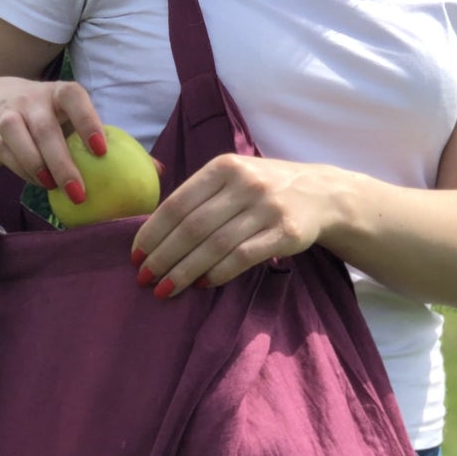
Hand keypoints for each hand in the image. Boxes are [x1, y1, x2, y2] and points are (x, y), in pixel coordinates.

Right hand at [0, 78, 106, 202]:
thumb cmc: (45, 114)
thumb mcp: (63, 112)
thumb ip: (82, 132)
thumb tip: (113, 168)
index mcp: (57, 92)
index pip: (73, 97)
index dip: (87, 121)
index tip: (101, 151)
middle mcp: (31, 100)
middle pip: (45, 129)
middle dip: (62, 163)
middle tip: (78, 192)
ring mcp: (8, 116)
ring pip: (18, 137)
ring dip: (37, 166)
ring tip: (52, 187)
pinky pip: (7, 156)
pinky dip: (24, 172)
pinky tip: (39, 182)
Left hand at [129, 154, 338, 297]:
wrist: (320, 193)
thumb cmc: (264, 188)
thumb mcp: (233, 177)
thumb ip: (199, 195)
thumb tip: (152, 231)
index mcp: (224, 167)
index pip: (178, 203)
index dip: (153, 232)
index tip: (135, 255)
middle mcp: (246, 183)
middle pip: (193, 227)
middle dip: (164, 256)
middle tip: (145, 278)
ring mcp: (267, 207)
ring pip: (215, 245)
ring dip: (186, 271)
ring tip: (166, 288)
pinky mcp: (286, 232)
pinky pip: (243, 256)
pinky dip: (218, 273)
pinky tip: (202, 283)